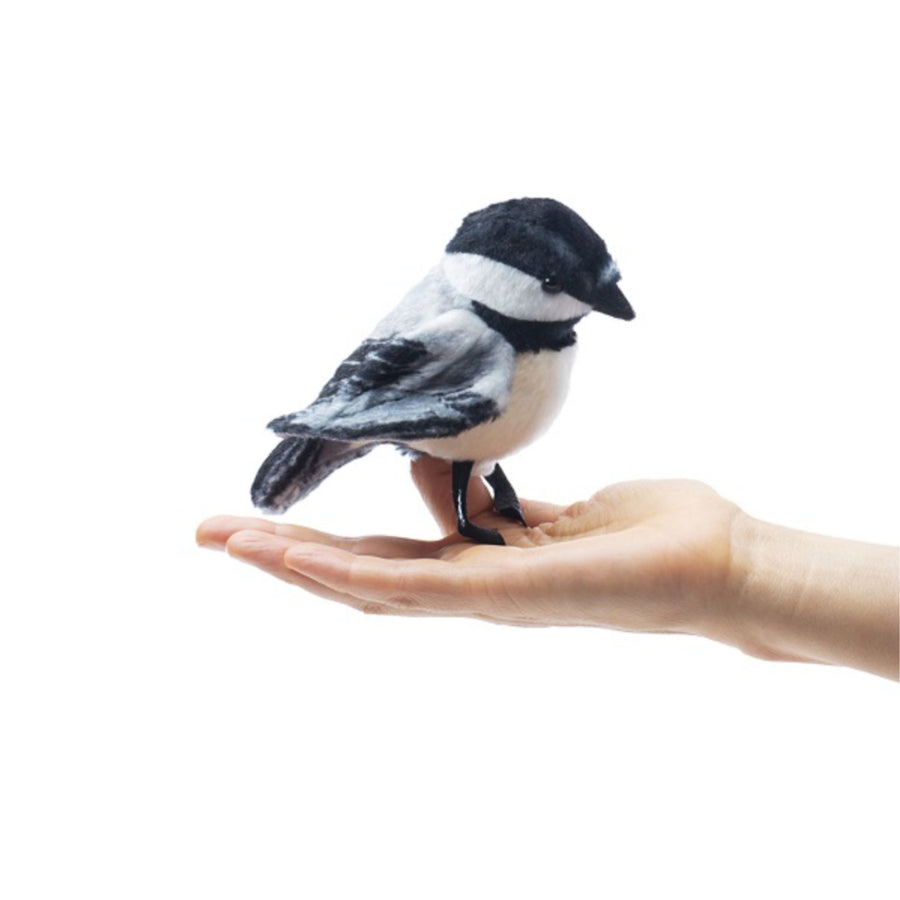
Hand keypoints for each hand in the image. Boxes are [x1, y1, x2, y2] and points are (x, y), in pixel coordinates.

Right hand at [196, 457, 740, 635]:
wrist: (721, 565)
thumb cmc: (652, 535)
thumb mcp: (557, 511)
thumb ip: (498, 507)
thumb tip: (450, 473)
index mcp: (484, 569)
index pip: (386, 558)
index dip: (322, 546)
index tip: (268, 525)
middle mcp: (473, 591)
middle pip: (362, 575)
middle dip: (283, 558)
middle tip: (212, 534)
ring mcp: (486, 599)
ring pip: (371, 586)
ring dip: (296, 565)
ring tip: (232, 541)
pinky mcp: (508, 594)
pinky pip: (417, 585)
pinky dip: (352, 573)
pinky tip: (301, 558)